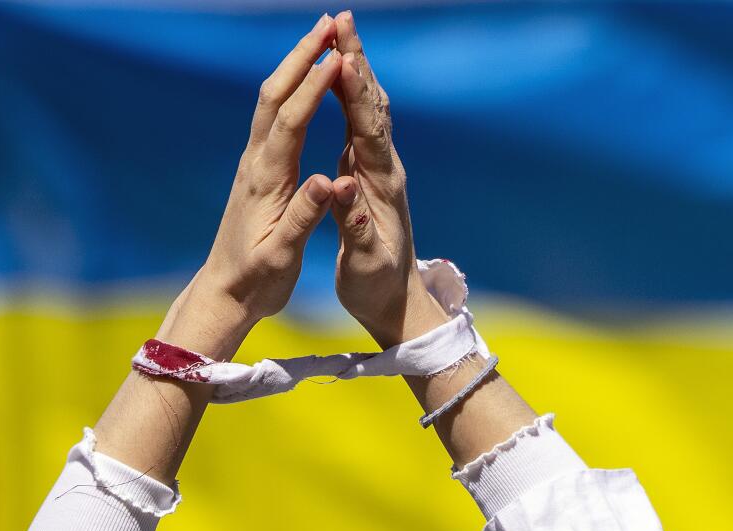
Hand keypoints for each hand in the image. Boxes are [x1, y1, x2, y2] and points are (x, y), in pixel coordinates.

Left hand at [193, 14, 341, 327]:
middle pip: (275, 96)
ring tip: (321, 39)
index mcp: (266, 180)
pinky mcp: (257, 171)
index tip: (339, 57)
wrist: (225, 293)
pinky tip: (306, 82)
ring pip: (272, 102)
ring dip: (295, 66)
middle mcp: (256, 163)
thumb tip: (327, 180)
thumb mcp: (283, 254)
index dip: (314, 86)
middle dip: (301, 57)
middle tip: (328, 23)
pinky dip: (292, 90)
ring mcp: (254, 164)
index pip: (292, 121)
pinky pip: (275, 118)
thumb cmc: (258, 279)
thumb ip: (305, 215)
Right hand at [329, 11, 447, 346]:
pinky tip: (337, 74)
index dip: (355, 93)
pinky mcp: (366, 172)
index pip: (368, 130)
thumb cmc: (376, 286)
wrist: (395, 300)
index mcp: (381, 186)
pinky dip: (348, 93)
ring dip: (355, 69)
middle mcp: (384, 169)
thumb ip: (354, 227)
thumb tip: (344, 191)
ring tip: (340, 32)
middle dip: (357, 61)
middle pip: (371, 105)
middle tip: (343, 19)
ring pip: (367, 108)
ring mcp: (377, 168)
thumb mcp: (364, 262)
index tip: (343, 57)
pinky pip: (357, 123)